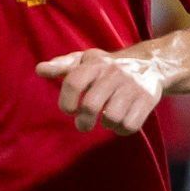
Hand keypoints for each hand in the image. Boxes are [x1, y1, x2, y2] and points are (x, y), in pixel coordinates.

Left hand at [37, 49, 166, 135]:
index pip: (73, 82)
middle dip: (83, 122)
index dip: (66, 101)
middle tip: (82, 125)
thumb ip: (62, 66)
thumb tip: (39, 70)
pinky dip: (121, 129)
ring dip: (106, 124)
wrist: (150, 64)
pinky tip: (120, 121)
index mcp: (95, 64)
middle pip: (90, 105)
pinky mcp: (148, 99)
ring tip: (106, 118)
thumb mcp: (86, 61)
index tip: (69, 110)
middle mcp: (114, 73)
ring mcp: (132, 86)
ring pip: (112, 117)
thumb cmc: (107, 67)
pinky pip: (130, 125)